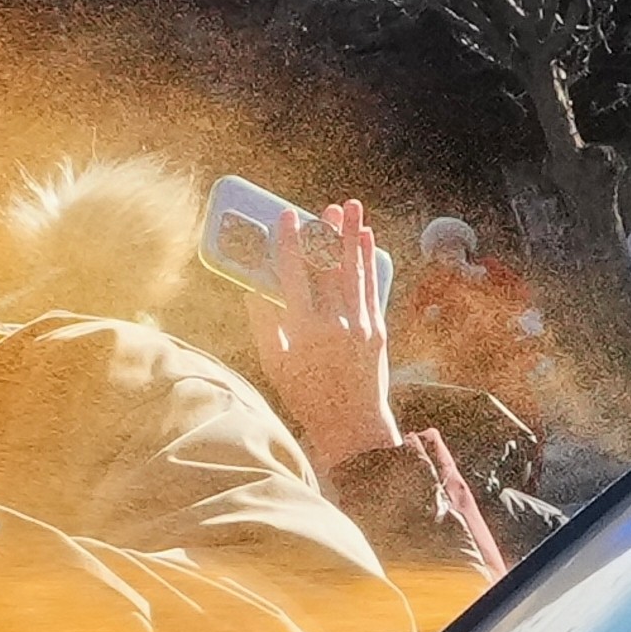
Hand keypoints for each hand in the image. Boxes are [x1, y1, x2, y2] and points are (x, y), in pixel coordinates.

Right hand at [245, 199, 398, 462]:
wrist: (351, 425)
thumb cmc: (305, 396)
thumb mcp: (274, 364)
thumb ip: (264, 324)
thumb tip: (253, 288)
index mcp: (303, 330)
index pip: (293, 274)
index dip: (289, 242)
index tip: (286, 216)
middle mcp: (334, 323)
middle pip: (328, 267)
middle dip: (327, 232)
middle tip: (325, 206)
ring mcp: (360, 325)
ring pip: (354, 271)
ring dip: (352, 236)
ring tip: (352, 208)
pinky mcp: (377, 330)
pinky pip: (371, 287)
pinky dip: (368, 260)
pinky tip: (367, 239)